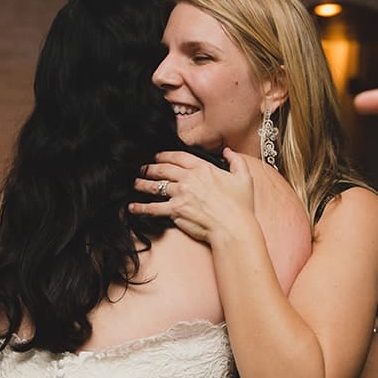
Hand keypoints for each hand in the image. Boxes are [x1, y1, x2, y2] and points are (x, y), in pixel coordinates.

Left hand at [129, 149, 257, 242]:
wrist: (233, 226)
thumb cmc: (240, 206)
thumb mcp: (244, 177)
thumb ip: (235, 160)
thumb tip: (228, 151)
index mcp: (203, 169)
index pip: (179, 157)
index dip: (165, 155)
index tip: (158, 157)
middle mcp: (189, 179)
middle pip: (163, 169)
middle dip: (150, 168)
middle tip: (142, 169)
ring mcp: (180, 194)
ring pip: (155, 186)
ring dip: (142, 184)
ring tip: (135, 183)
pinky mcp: (175, 210)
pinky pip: (153, 208)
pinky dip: (141, 207)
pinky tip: (133, 207)